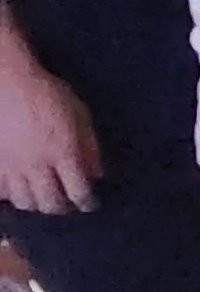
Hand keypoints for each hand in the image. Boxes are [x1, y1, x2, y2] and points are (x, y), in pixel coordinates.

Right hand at [0, 49, 97, 217]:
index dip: (87, 202)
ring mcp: (11, 167)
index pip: (79, 191)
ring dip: (37, 204)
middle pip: (50, 202)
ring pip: (24, 201)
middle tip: (68, 204)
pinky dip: (11, 196)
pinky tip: (18, 191)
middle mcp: (37, 165)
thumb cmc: (48, 94)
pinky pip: (2, 192)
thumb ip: (90, 146)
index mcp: (63, 152)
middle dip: (62, 207)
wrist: (7, 83)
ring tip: (44, 198)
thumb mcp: (79, 114)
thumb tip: (97, 174)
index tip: (90, 203)